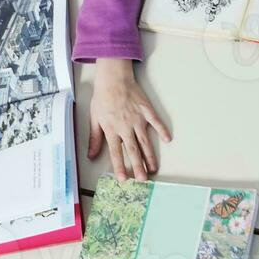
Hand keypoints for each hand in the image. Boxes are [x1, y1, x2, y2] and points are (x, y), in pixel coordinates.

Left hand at [87, 60, 170, 180]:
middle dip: (138, 166)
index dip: (120, 166)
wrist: (113, 78)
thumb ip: (94, 138)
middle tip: (143, 179)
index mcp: (112, 129)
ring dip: (150, 156)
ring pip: (145, 141)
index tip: (124, 179)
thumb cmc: (102, 98)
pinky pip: (156, 122)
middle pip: (133, 150)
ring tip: (153, 168)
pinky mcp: (146, 110)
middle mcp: (126, 126)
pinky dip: (162, 130)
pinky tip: (168, 139)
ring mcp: (137, 119)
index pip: (116, 152)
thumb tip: (91, 155)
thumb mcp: (94, 119)